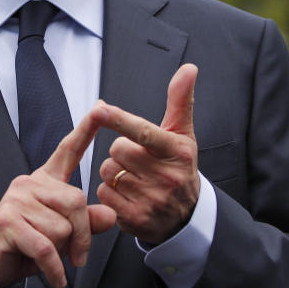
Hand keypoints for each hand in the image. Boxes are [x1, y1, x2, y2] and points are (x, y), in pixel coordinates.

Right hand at [0, 108, 116, 287]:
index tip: (101, 108)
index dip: (86, 130)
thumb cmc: (27, 243)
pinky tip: (55, 277)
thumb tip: (110, 215)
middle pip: (76, 201)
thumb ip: (88, 222)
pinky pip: (45, 247)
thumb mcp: (63, 233)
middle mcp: (30, 184)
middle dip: (82, 235)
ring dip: (61, 251)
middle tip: (77, 256)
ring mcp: (16, 200)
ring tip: (47, 256)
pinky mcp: (8, 221)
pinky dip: (54, 268)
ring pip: (62, 227)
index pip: (68, 150)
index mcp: (46, 181)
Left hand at [91, 63, 199, 244]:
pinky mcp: (136, 219)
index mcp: (176, 151)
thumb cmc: (179, 166)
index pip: (143, 132)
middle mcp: (166, 177)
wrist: (186, 216)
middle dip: (121, 152)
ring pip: (108, 172)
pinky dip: (111, 193)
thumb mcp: (182, 134)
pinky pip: (104, 194)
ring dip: (115, 173)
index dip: (119, 119)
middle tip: (138, 160)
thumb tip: (189, 68)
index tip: (99, 109)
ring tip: (135, 178)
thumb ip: (180, 100)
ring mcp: (152, 200)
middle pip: (117, 150)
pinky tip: (129, 196)